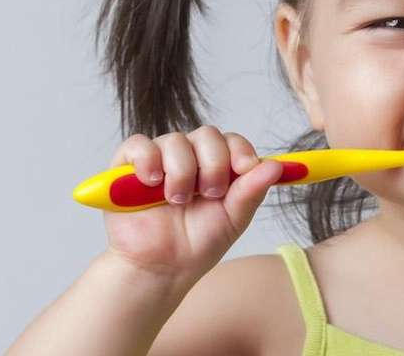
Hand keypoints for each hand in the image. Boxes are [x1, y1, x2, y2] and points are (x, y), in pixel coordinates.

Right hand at [100, 125, 283, 282]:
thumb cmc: (196, 245)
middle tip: (209, 194)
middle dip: (213, 164)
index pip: (230, 141)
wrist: (161, 268)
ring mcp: (158, 160)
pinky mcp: (126, 167)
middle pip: (206, 134)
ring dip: (182, 172)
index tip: (245, 169)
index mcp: (215, 167)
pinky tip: (153, 182)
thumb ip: (252, 191)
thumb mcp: (233, 219)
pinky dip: (148, 160)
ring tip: (177, 201)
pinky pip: (139, 145)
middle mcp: (188, 158)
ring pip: (175, 140)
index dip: (240, 150)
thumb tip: (276, 166)